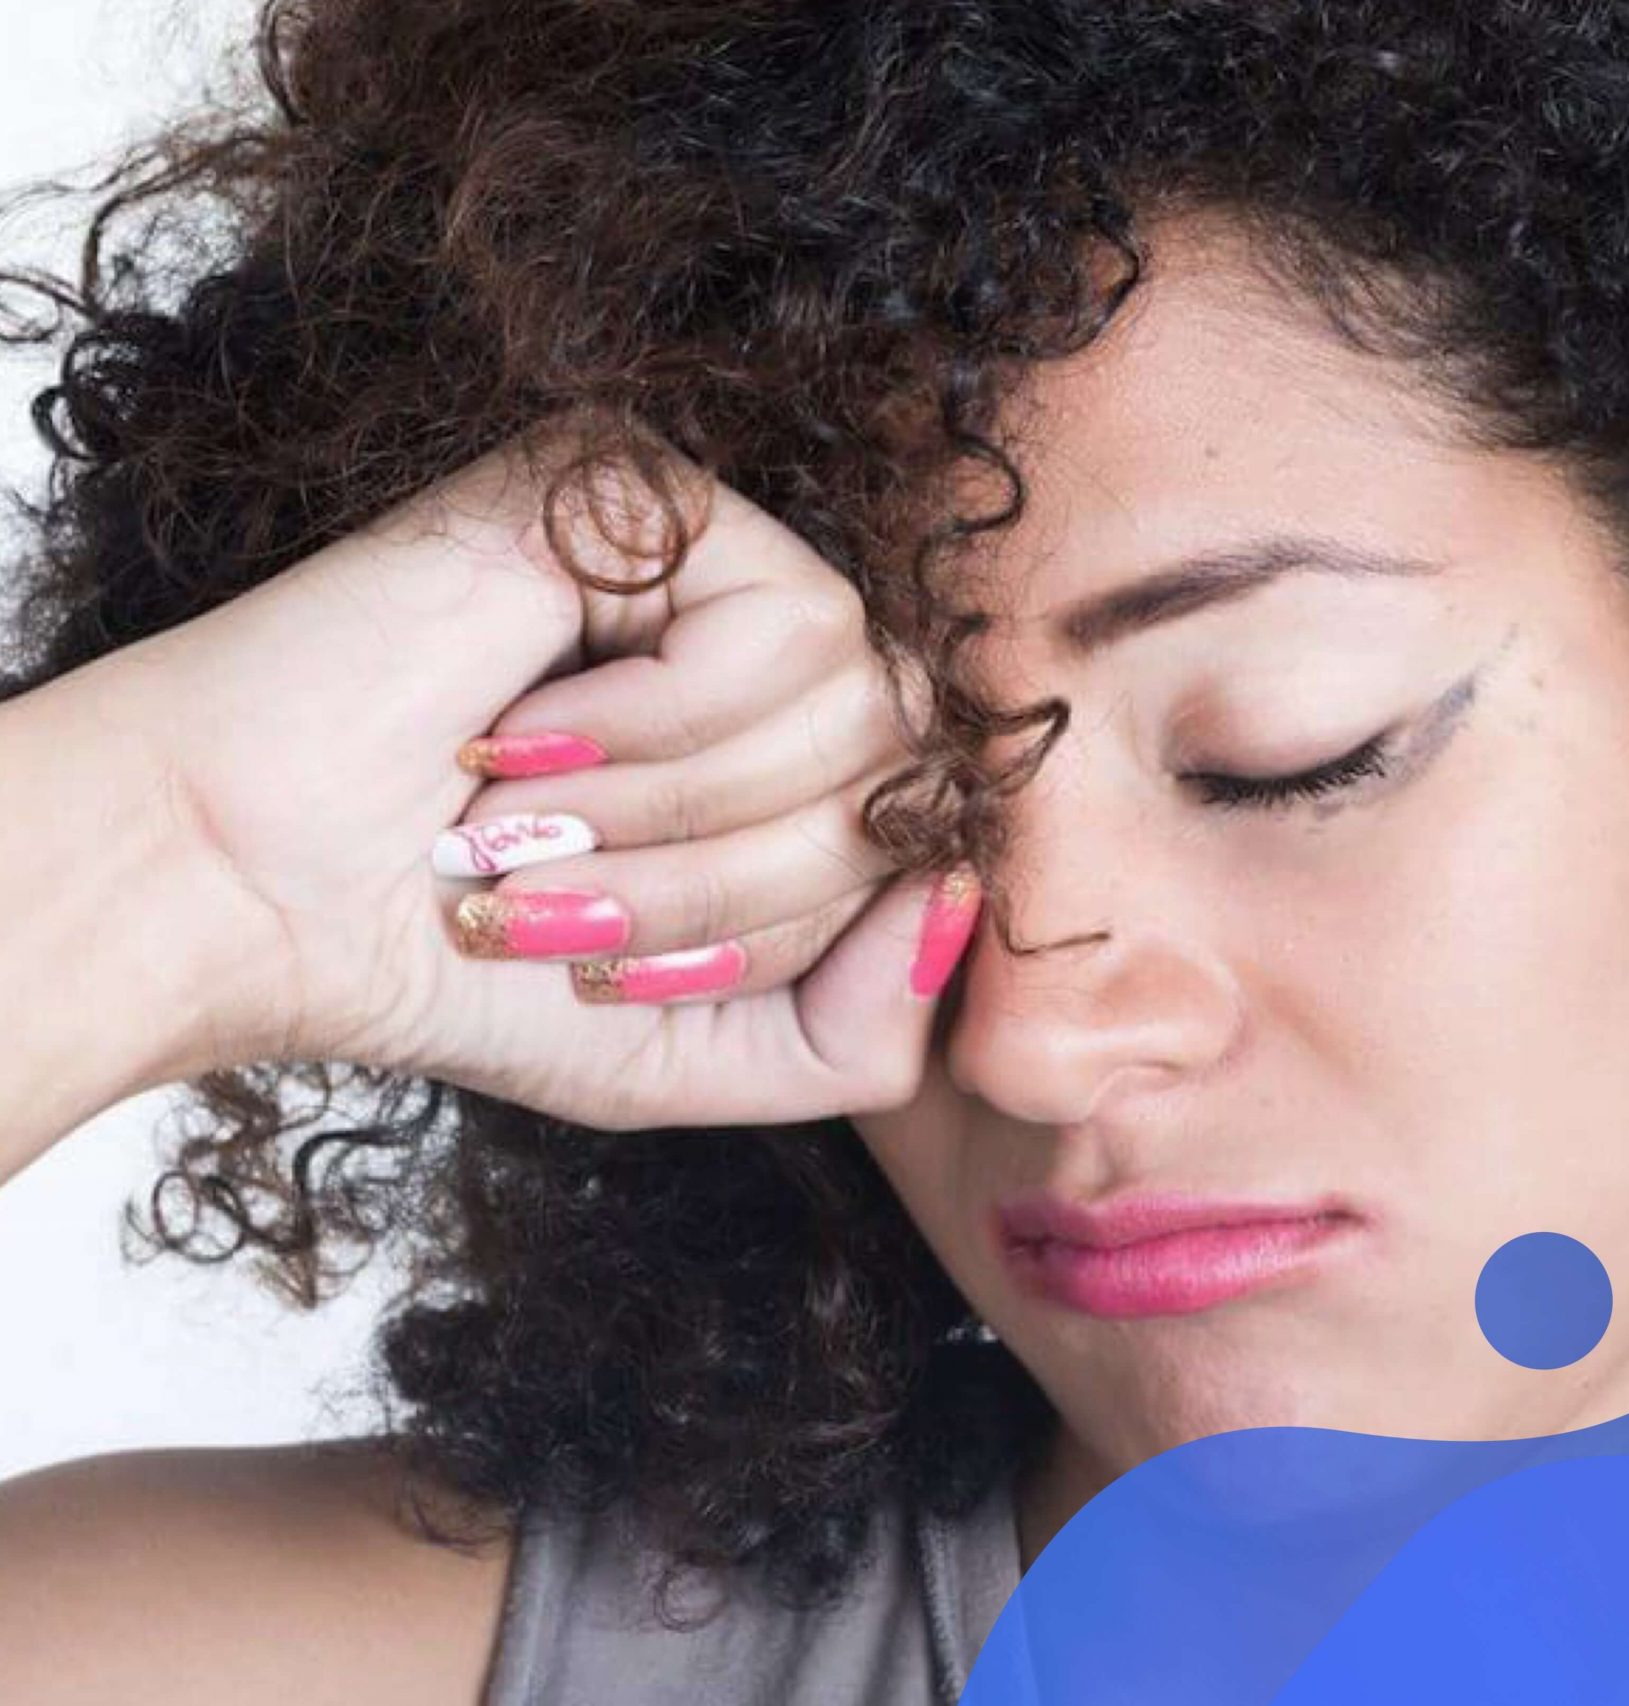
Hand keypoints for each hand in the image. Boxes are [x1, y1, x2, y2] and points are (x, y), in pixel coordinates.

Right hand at [117, 426, 973, 1129]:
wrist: (253, 885)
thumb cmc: (459, 963)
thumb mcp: (698, 1053)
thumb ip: (863, 1031)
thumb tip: (964, 896)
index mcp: (791, 767)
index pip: (930, 841)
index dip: (813, 935)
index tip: (635, 972)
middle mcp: (775, 653)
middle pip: (906, 777)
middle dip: (738, 893)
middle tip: (565, 917)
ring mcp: (724, 561)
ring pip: (861, 709)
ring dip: (684, 822)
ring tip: (530, 831)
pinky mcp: (660, 490)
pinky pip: (788, 626)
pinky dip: (655, 729)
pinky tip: (518, 735)